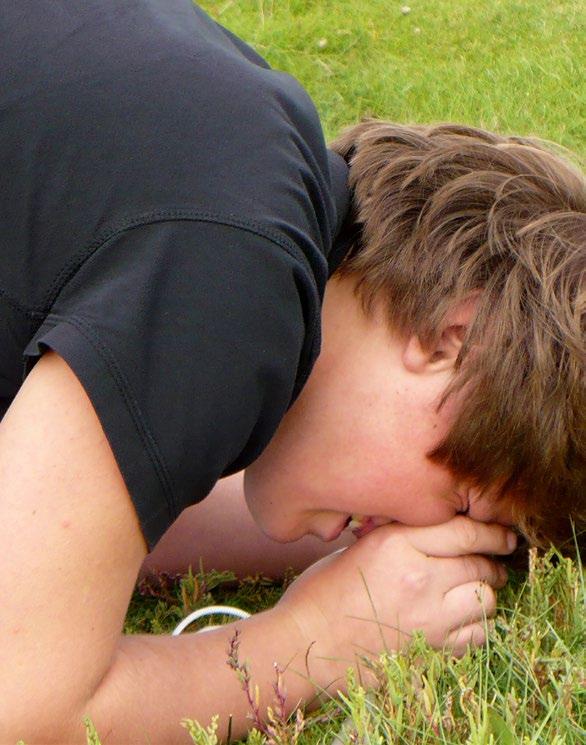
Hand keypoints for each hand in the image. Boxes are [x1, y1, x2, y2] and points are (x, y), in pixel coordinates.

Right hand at [276, 517, 515, 688]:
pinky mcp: (429, 650)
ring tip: (474, 591)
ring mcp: (427, 618)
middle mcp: (418, 577)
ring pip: (485, 599)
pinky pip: (477, 635)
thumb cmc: (322, 591)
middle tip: (492, 562)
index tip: (501, 534)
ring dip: (484, 593)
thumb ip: (400, 537)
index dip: (491, 531)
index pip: (464, 531)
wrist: (305, 643)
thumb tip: (438, 530)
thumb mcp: (358, 547)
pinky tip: (463, 621)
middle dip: (492, 561)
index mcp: (396, 544)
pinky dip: (477, 626)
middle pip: (479, 563)